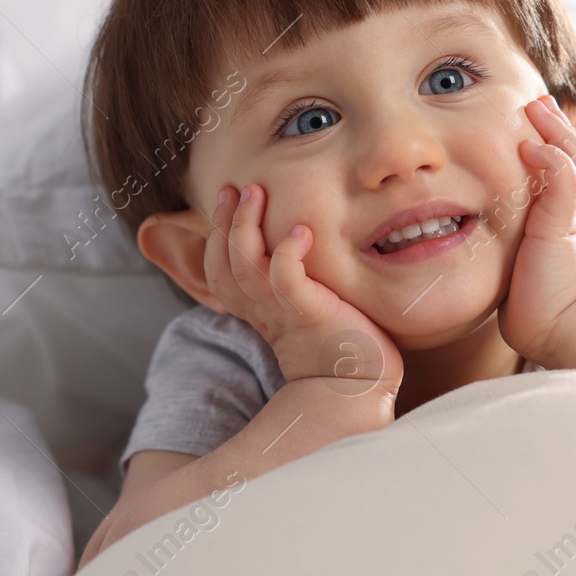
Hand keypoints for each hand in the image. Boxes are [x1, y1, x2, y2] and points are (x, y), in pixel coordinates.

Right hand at [204, 184, 402, 397]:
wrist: (358, 387)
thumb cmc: (342, 344)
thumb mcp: (309, 307)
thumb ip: (295, 281)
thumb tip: (299, 244)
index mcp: (259, 310)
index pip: (220, 270)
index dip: (217, 234)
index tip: (226, 197)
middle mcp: (264, 310)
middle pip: (224, 265)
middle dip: (224, 223)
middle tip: (234, 188)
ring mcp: (284, 312)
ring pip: (246, 266)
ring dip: (246, 226)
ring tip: (256, 192)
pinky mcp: (309, 313)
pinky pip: (286, 280)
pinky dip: (288, 254)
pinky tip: (301, 231)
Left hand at [497, 95, 575, 363]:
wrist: (553, 330)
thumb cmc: (530, 305)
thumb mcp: (513, 264)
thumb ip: (503, 244)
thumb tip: (463, 229)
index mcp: (558, 222)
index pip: (562, 172)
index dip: (554, 143)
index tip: (534, 118)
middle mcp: (568, 215)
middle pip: (573, 159)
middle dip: (558, 126)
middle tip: (539, 100)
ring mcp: (568, 220)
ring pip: (572, 164)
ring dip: (556, 132)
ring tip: (537, 106)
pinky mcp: (561, 230)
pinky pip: (561, 186)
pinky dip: (551, 162)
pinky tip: (531, 145)